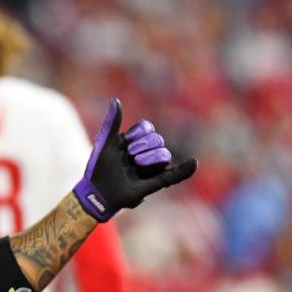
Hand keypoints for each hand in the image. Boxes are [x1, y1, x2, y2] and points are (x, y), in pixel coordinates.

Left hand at [73, 99, 196, 221]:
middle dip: (141, 147)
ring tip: (135, 167)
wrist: (98, 191)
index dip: (137, 134)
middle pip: (156, 139)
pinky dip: (185, 170)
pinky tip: (193, 164)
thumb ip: (112, 122)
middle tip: (128, 159)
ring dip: (148, 159)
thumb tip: (116, 100)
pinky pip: (175, 174)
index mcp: (134, 141)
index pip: (146, 128)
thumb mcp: (105, 141)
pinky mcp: (156, 182)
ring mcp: (151, 168)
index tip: (124, 144)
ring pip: (163, 154)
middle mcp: (145, 153)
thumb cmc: (99, 166)